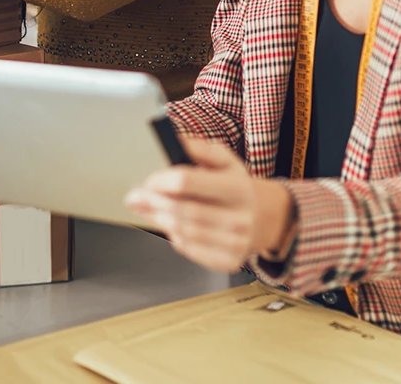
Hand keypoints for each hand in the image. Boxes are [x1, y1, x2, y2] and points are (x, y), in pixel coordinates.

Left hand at [124, 137, 294, 272]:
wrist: (266, 218)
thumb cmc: (236, 186)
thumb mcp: (225, 160)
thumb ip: (199, 148)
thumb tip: (174, 139)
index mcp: (236, 187)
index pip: (187, 181)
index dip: (161, 180)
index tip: (148, 179)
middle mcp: (239, 217)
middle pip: (182, 210)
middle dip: (152, 202)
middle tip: (134, 197)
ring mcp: (235, 242)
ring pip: (183, 232)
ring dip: (157, 219)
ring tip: (145, 209)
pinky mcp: (228, 261)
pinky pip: (189, 249)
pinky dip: (173, 236)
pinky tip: (168, 225)